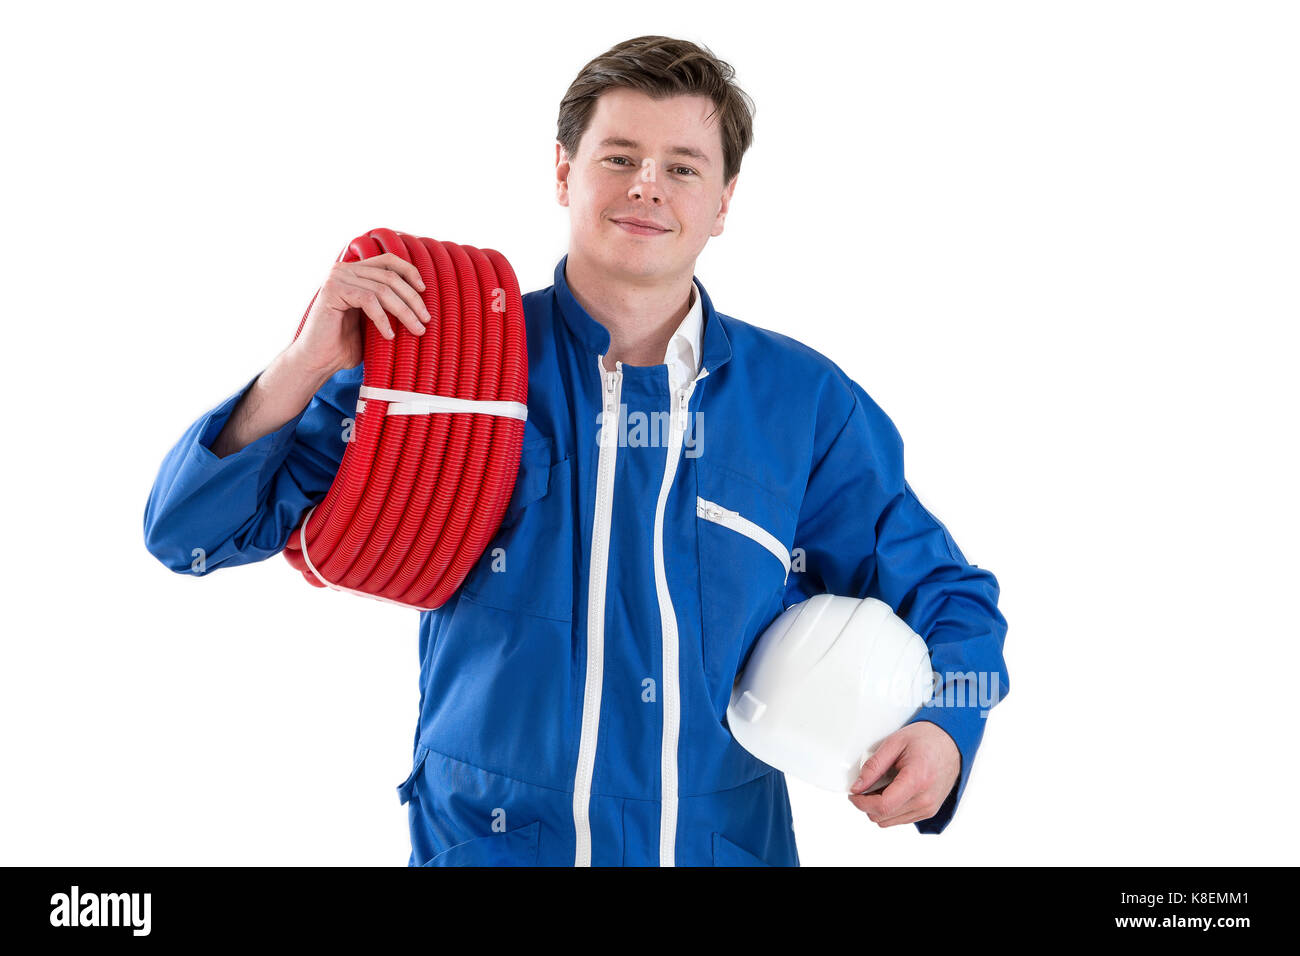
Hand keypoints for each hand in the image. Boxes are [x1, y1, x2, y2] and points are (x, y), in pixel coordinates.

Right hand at [288, 252, 430, 376]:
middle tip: (426, 320)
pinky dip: (383, 319)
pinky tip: (389, 335)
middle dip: (412, 299)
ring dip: (404, 312)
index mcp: (355, 271)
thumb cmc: (346, 344)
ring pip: (383, 290)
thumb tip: (422, 302)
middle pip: (390, 277)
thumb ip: (388, 305)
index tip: (424, 291)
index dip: (410, 272)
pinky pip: (368, 300)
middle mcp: (344, 269)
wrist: (318, 360)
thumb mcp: (373, 320)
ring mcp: (337, 278)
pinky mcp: (332, 290)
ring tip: (416, 331)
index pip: (388, 261)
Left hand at [847, 721, 959, 827]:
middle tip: (865, 785)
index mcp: (917, 780)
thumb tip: (857, 786)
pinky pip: (900, 819)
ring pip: (889, 821)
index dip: (861, 802)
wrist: (951, 743)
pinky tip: (891, 790)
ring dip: (878, 807)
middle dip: (867, 803)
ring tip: (881, 785)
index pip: (883, 805)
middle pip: (883, 816)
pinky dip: (890, 808)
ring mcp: (929, 808)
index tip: (853, 793)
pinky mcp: (929, 811)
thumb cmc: (927, 739)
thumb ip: (874, 766)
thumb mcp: (894, 743)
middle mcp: (925, 800)